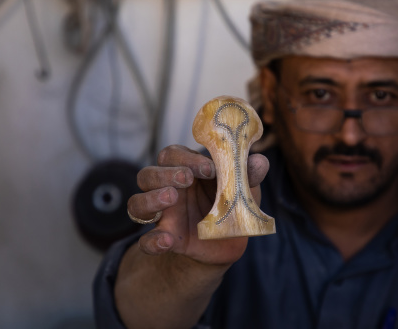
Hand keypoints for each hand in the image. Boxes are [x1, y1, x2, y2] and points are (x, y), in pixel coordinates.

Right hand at [127, 144, 268, 265]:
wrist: (227, 242)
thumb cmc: (232, 204)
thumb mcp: (244, 188)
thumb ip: (249, 174)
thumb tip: (260, 161)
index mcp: (186, 170)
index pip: (172, 155)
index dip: (187, 158)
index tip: (209, 168)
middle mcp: (168, 189)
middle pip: (148, 174)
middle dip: (164, 174)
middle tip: (186, 179)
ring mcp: (163, 215)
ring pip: (137, 202)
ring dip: (150, 199)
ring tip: (170, 199)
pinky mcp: (164, 239)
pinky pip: (145, 241)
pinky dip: (151, 241)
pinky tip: (166, 241)